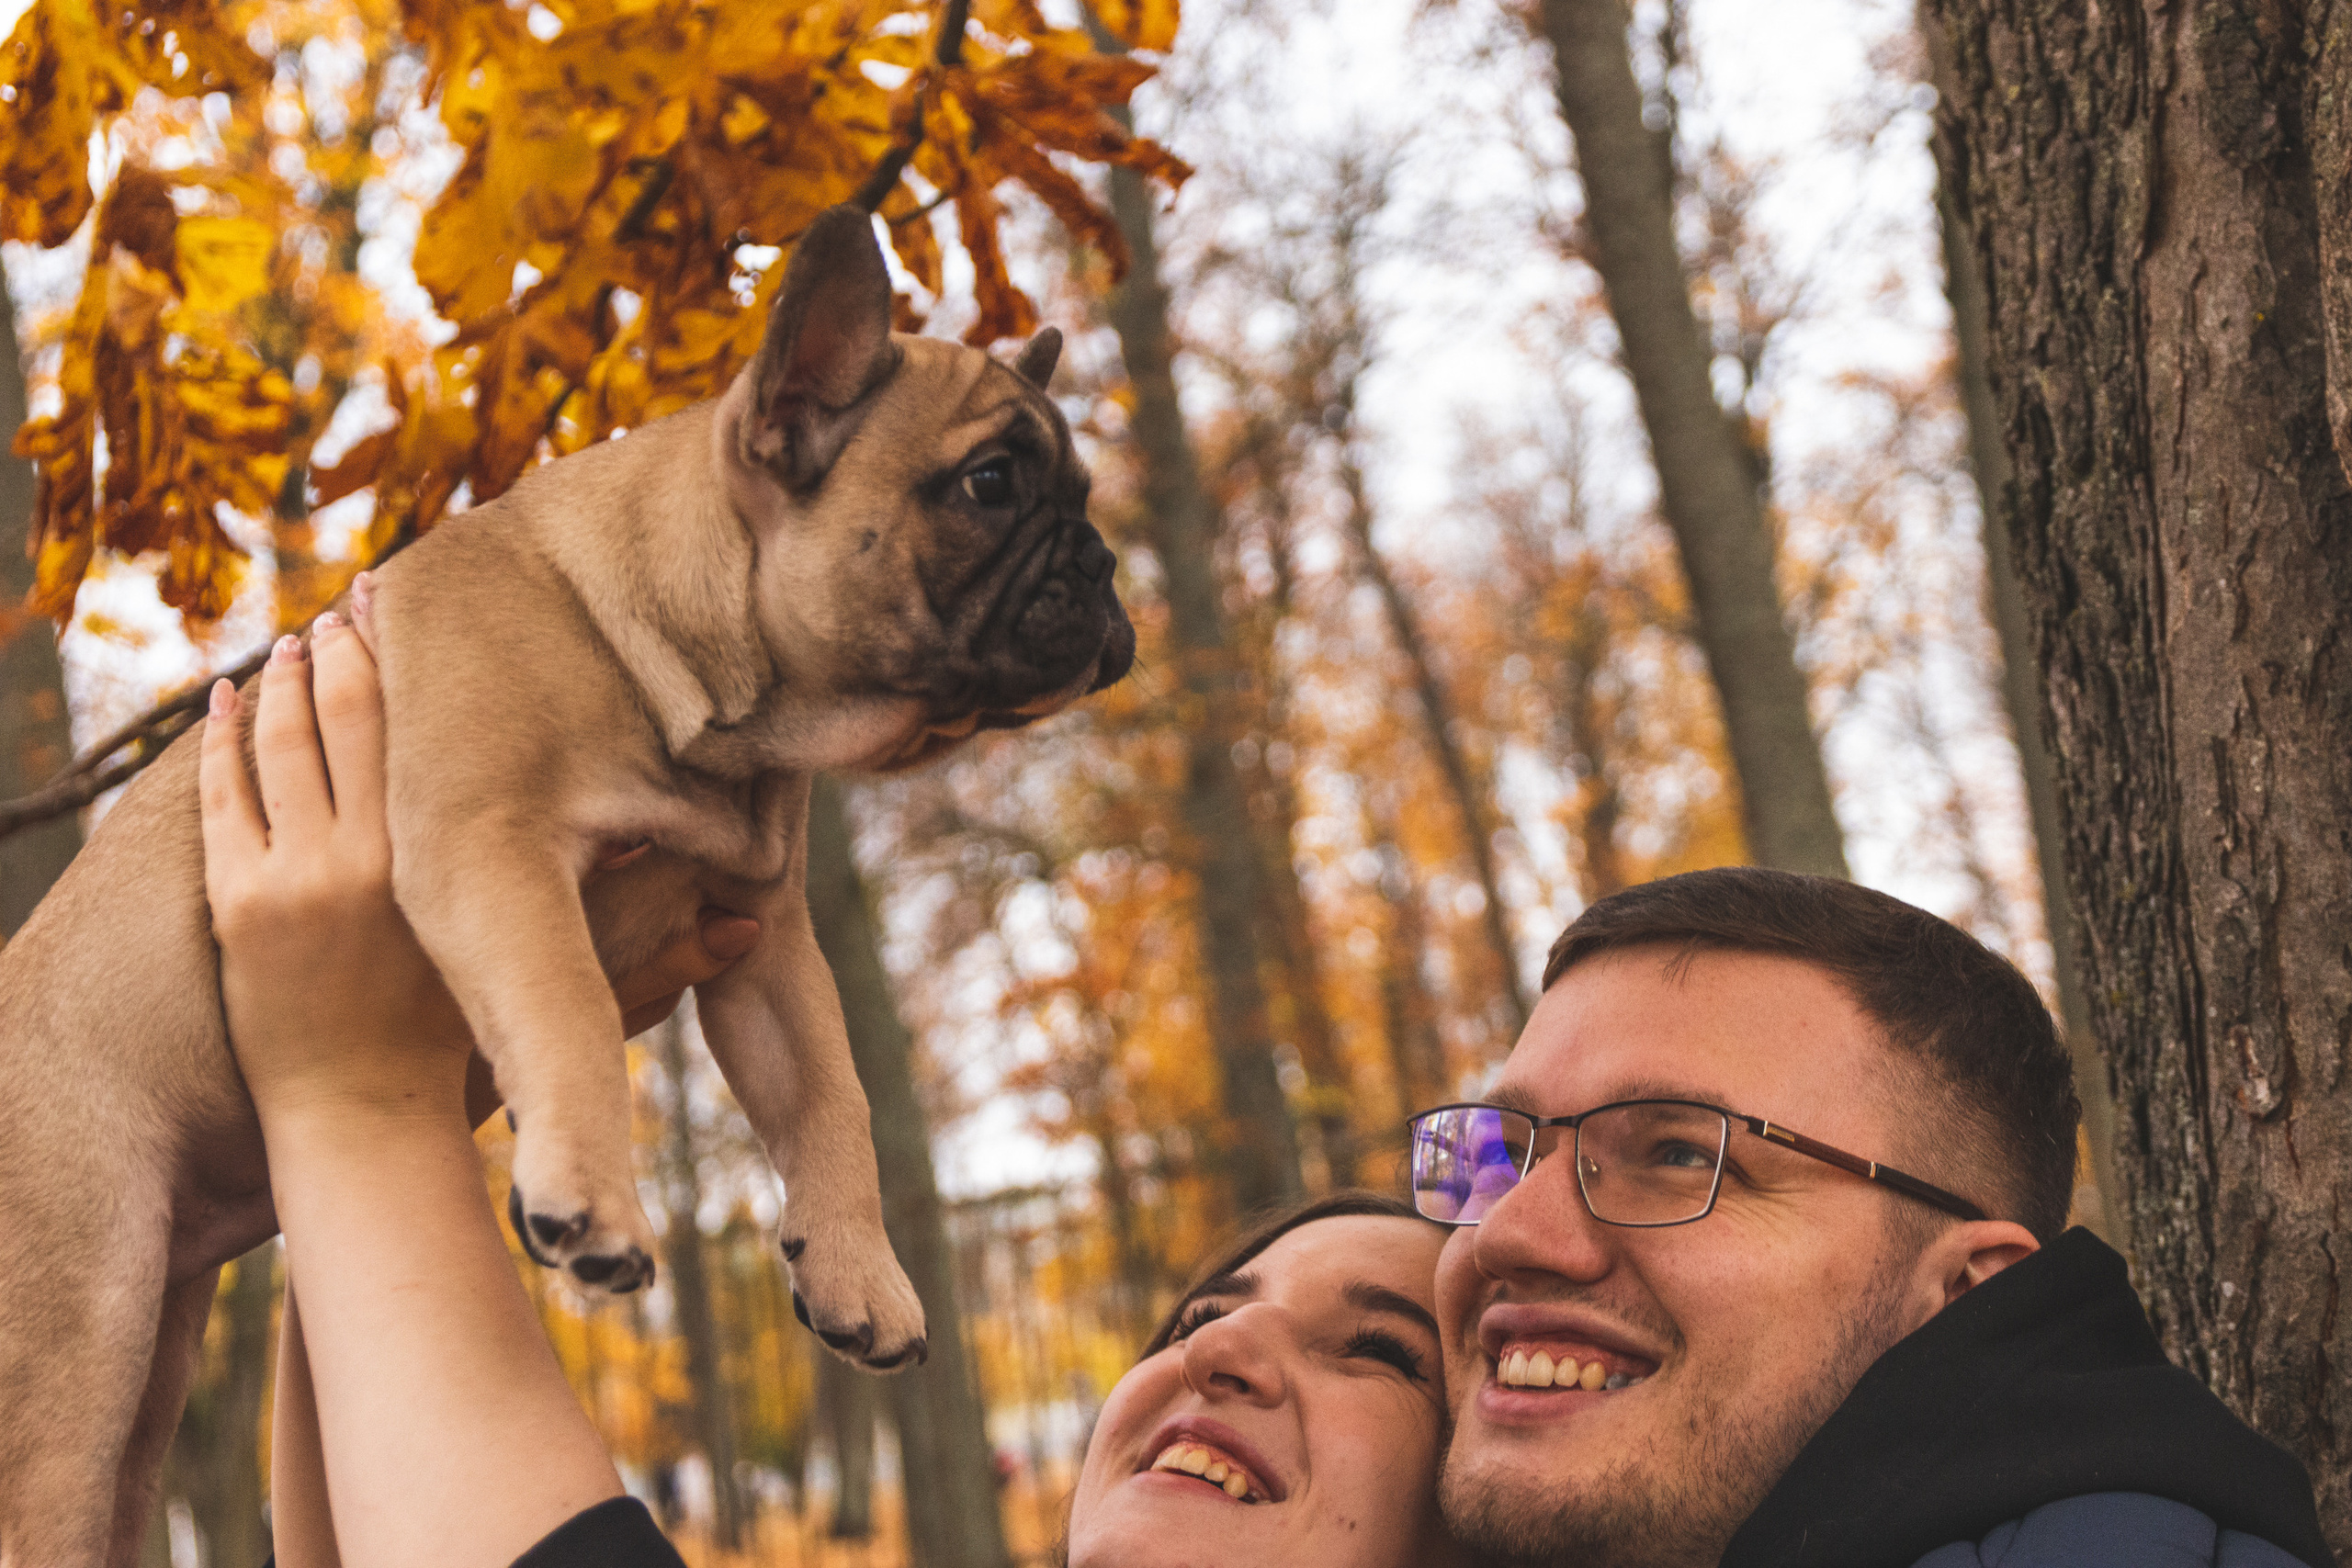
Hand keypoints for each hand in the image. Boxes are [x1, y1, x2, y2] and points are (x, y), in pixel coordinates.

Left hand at [200, 610, 759, 1130]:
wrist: (360, 1126)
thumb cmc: (470, 1059)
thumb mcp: (569, 998)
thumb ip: (656, 954)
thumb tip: (751, 925)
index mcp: (453, 864)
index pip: (426, 722)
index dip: (418, 651)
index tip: (422, 596)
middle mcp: (367, 859)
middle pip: (349, 712)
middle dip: (352, 644)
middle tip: (363, 594)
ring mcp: (290, 880)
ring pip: (277, 741)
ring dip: (287, 679)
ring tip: (306, 636)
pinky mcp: (236, 906)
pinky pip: (219, 793)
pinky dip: (220, 734)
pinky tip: (228, 693)